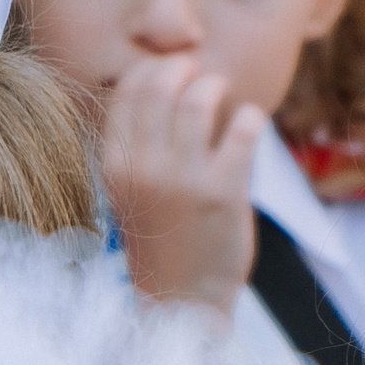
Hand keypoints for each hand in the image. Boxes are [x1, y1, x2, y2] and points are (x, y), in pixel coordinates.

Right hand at [102, 55, 262, 320]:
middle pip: (159, 88)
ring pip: (198, 102)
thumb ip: (140, 144)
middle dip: (183, 68)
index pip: (125, 92)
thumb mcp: (132, 188)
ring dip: (215, 86)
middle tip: (199, 72)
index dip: (151, 69)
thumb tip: (164, 87)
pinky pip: (242, 131)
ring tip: (222, 89)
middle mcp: (143, 168)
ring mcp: (183, 180)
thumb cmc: (161, 235)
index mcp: (114, 164)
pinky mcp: (223, 193)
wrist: (182, 295)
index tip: (171, 69)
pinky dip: (250, 116)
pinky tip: (250, 121)